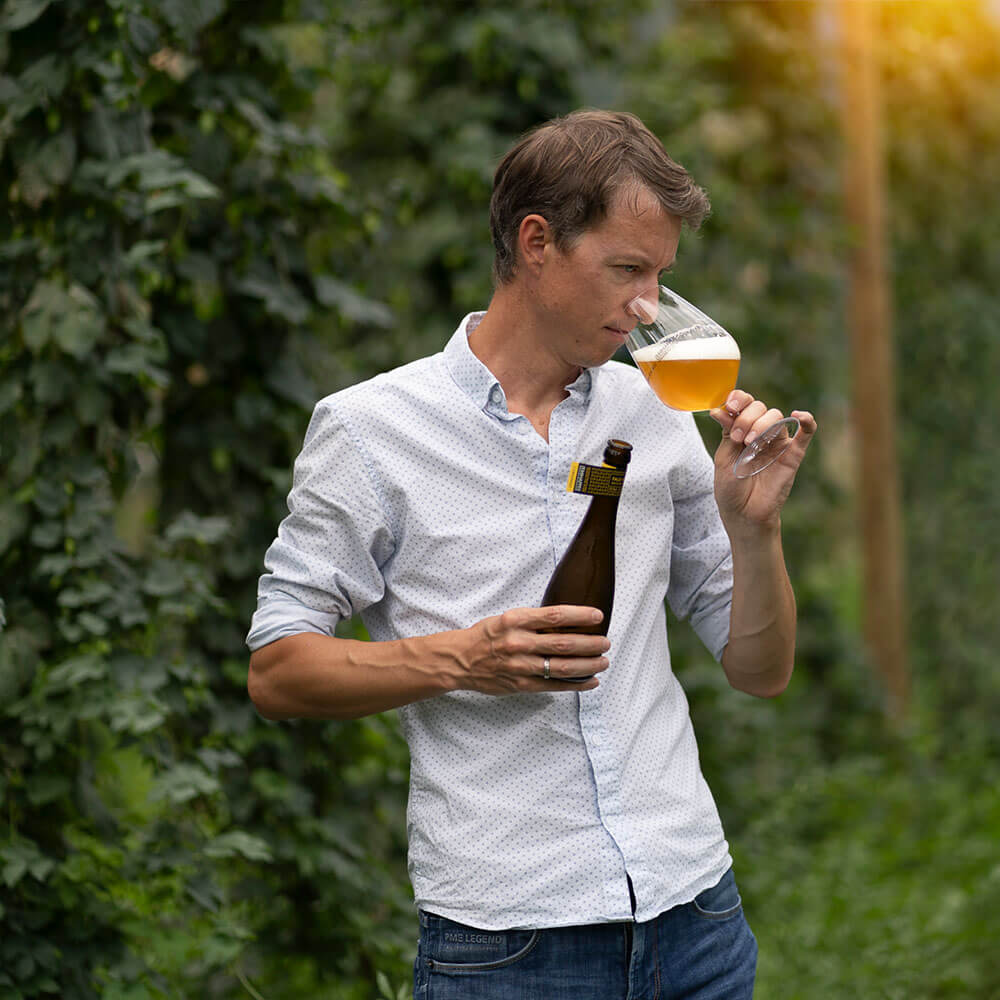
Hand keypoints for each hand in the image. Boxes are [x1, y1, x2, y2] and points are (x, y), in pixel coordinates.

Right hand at [454, 605, 610, 693]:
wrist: (460, 661)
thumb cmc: (486, 636)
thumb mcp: (507, 618)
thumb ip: (534, 620)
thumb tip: (568, 620)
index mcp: (515, 620)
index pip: (555, 616)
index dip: (580, 615)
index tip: (598, 616)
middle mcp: (518, 642)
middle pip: (564, 643)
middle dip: (591, 644)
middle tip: (606, 642)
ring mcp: (520, 666)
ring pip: (563, 667)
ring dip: (588, 665)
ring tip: (603, 662)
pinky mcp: (521, 685)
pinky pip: (554, 686)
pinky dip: (576, 685)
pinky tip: (591, 680)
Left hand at [709, 390, 816, 531]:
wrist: (743, 514)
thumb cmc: (731, 488)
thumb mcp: (723, 457)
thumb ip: (727, 432)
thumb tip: (718, 409)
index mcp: (742, 430)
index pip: (745, 403)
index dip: (739, 399)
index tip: (730, 407)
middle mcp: (761, 432)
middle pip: (760, 408)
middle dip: (747, 418)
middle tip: (738, 438)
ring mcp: (778, 443)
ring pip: (776, 417)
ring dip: (762, 423)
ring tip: (750, 442)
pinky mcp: (793, 455)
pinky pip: (806, 433)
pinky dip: (807, 421)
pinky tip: (799, 415)